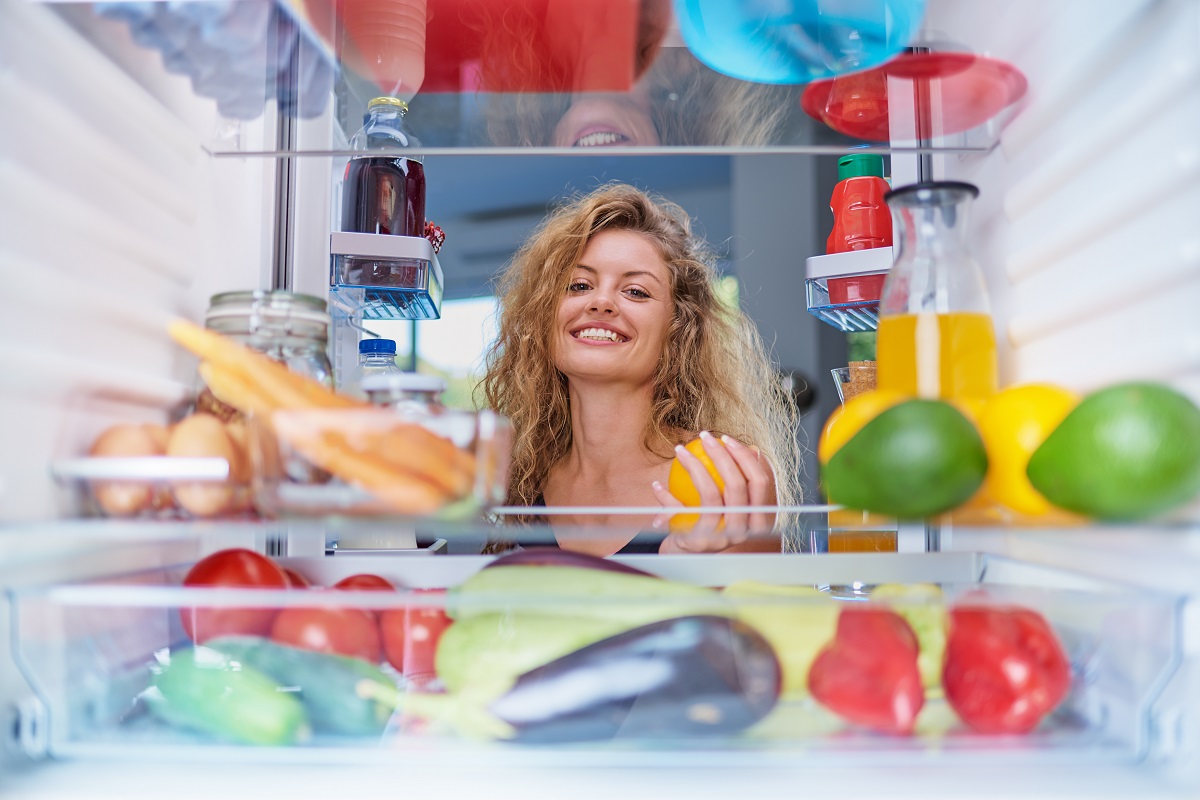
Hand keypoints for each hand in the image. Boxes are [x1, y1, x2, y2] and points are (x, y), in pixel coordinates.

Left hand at [649, 431, 777, 546]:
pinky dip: (666, 498)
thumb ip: (740, 482)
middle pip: (736, 486)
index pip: (759, 482)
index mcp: (757, 519)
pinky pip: (682, 511)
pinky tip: (656, 485)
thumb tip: (752, 450)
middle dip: (721, 456)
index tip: (727, 439)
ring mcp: (722, 538)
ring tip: (680, 451)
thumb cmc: (710, 521)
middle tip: (704, 438)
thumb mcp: (729, 503)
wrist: (689, 557)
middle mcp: (743, 530)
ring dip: (693, 466)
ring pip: (710, 494)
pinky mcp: (699, 542)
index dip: (745, 458)